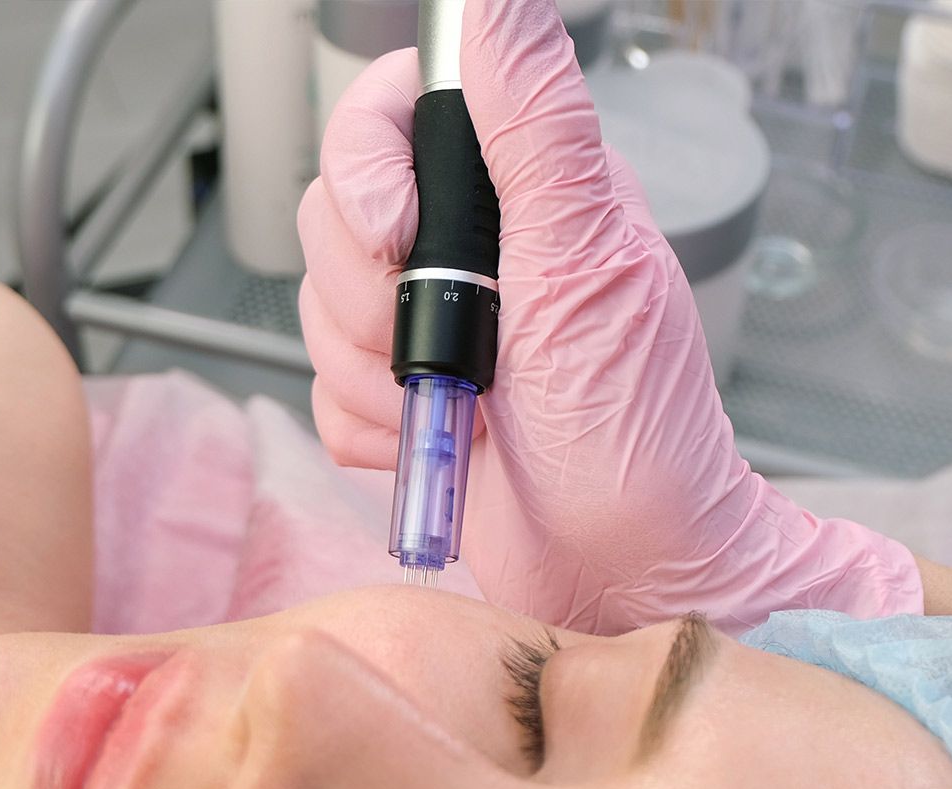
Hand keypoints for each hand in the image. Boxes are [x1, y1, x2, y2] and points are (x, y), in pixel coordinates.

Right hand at [298, 0, 920, 633]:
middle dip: (379, 304)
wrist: (622, 569)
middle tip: (460, 353)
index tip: (400, 241)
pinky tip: (444, 447)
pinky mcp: (397, 401)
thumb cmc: (632, 438)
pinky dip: (378, 434)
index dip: (366, 169)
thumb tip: (495, 7)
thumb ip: (538, 130)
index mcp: (517, 199)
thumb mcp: (590, 269)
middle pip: (332, 218)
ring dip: (383, 381)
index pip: (389, 116)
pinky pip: (325, 396)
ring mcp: (425, 332)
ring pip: (319, 314)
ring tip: (465, 410)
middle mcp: (464, 256)